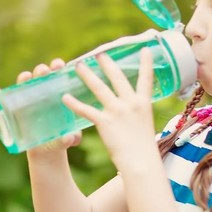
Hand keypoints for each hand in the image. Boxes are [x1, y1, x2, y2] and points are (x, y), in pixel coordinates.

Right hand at [3, 58, 81, 153]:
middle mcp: (41, 94)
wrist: (46, 151)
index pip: (55, 75)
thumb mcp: (66, 139)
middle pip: (40, 77)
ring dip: (24, 77)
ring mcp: (27, 102)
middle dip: (41, 70)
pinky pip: (4, 101)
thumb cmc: (59, 139)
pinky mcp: (14, 112)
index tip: (58, 65)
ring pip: (24, 85)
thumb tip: (70, 137)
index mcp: (57, 94)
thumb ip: (70, 138)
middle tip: (44, 71)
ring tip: (25, 77)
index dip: (56, 67)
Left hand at [61, 48, 157, 171]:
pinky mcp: (105, 122)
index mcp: (144, 104)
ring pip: (100, 88)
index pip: (146, 79)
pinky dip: (74, 104)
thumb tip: (133, 115)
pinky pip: (86, 110)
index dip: (145, 63)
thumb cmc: (143, 149)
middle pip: (118, 78)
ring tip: (78, 66)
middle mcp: (131, 103)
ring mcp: (118, 111)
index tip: (144, 49)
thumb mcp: (145, 126)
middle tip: (99, 54)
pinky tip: (65, 97)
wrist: (141, 162)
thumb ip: (137, 116)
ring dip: (88, 76)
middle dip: (108, 64)